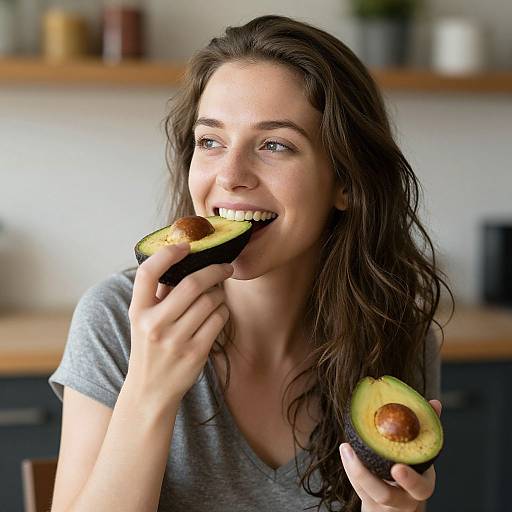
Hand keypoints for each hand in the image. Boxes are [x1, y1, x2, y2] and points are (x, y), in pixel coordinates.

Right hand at [127, 242, 233, 407]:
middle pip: (191, 284)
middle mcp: (154, 325)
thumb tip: (186, 262)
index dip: (168, 254)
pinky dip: (223, 311)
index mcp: (138, 312)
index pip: (148, 273)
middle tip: (224, 266)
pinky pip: (218, 319)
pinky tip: (218, 312)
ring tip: (217, 296)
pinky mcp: (195, 353)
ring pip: (210, 301)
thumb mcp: (143, 321)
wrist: (150, 392)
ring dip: (219, 293)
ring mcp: (175, 340)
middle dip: (214, 270)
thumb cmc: (150, 349)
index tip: (186, 245)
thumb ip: (158, 295)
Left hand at [340, 400, 441, 511]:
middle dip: (369, 478)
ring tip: (346, 447)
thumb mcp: (422, 454)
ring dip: (354, 470)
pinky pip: (357, 488)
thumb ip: (427, 430)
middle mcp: (403, 500)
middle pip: (386, 496)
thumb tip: (434, 402)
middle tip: (353, 453)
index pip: (420, 488)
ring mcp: (384, 505)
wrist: (402, 503)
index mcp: (420, 487)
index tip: (397, 468)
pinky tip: (346, 451)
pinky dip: (350, 469)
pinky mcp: (368, 502)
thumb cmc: (413, 470)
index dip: (409, 480)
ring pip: (366, 493)